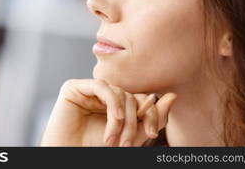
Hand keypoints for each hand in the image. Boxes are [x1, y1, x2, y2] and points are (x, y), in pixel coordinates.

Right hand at [40, 78, 176, 145]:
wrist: (70, 156)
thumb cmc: (95, 150)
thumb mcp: (130, 136)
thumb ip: (151, 118)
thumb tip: (174, 96)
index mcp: (116, 104)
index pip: (140, 99)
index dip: (150, 113)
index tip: (152, 132)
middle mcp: (103, 95)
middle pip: (130, 96)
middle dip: (133, 121)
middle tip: (127, 144)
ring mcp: (89, 90)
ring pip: (118, 92)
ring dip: (121, 118)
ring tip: (113, 140)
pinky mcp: (74, 87)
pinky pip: (102, 87)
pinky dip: (113, 103)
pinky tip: (114, 119)